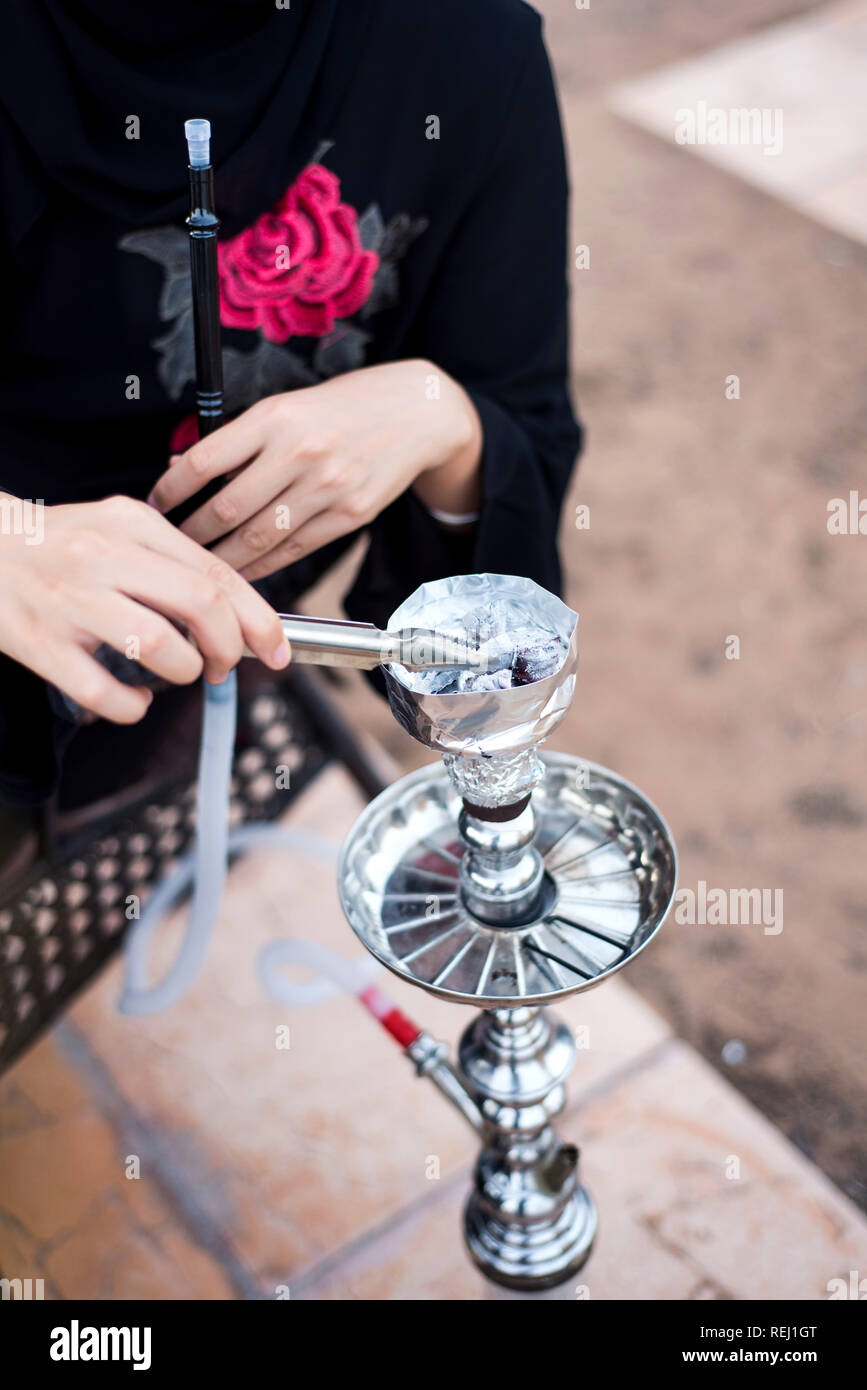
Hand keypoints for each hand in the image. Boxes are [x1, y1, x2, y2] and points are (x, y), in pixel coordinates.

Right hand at [0, 494, 289, 723]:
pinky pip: (105, 691)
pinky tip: (133, 700)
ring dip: (185, 672)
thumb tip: (236, 611)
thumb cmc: (56, 545)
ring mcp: (71, 600)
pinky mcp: (40, 643)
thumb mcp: (118, 529)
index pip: (216, 574)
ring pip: (162, 646)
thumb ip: (172, 563)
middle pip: (202, 606)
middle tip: (225, 667)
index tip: (276, 650)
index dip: (259, 620)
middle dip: (229, 648)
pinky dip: (133, 708)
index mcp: (133, 524)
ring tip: (177, 673)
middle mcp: (105, 556)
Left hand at [147, 359, 482, 580]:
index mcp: (275, 417)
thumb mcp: (288, 406)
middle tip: (169, 546)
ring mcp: (327, 488)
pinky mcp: (349, 515)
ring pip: (257, 539)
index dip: (171, 491)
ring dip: (220, 560)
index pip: (204, 461)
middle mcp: (300, 452)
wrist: (416, 412)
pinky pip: (292, 551)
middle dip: (190, 535)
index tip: (155, 505)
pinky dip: (260, 567)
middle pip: (226, 510)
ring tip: (198, 567)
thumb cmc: (343, 408)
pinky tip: (241, 572)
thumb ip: (242, 439)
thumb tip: (183, 469)